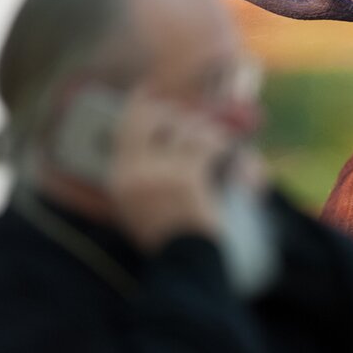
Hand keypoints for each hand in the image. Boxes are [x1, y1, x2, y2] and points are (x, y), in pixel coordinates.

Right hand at [107, 88, 230, 252]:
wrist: (185, 264)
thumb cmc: (170, 238)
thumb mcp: (140, 206)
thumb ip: (144, 173)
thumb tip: (165, 136)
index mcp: (120, 178)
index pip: (127, 125)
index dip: (140, 102)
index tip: (147, 88)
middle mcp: (135, 170)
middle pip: (158, 118)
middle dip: (180, 117)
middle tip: (196, 129)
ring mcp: (161, 171)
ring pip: (190, 130)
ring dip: (208, 138)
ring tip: (217, 156)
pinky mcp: (188, 175)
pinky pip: (211, 146)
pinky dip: (225, 150)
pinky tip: (232, 159)